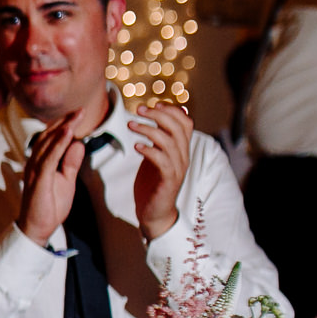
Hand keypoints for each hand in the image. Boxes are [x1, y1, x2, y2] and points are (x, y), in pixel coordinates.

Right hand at [17, 116, 86, 245]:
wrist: (38, 228)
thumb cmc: (49, 205)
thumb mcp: (66, 181)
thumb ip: (71, 163)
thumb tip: (78, 143)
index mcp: (41, 162)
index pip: (51, 138)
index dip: (64, 124)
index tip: (79, 113)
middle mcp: (35, 162)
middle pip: (49, 136)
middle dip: (65, 121)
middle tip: (81, 109)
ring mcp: (35, 170)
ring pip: (48, 144)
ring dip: (62, 128)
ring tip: (76, 116)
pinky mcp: (39, 179)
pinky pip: (49, 158)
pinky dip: (58, 143)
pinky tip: (68, 133)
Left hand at [129, 102, 193, 241]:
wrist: (154, 213)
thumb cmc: (152, 183)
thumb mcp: (155, 156)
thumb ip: (157, 139)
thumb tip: (154, 117)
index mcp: (181, 149)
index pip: (185, 122)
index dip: (171, 110)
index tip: (152, 104)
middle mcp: (183, 157)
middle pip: (178, 128)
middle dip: (158, 115)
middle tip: (138, 110)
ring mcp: (177, 169)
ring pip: (170, 142)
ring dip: (149, 130)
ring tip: (131, 125)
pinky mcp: (169, 181)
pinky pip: (163, 161)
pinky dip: (150, 150)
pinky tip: (136, 146)